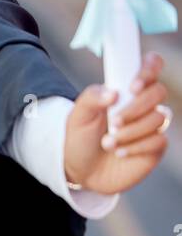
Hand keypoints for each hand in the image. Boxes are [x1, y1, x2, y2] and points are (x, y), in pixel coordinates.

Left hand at [64, 52, 170, 194]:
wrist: (82, 170)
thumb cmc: (81, 137)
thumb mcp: (77, 116)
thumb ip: (92, 98)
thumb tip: (112, 92)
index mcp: (126, 88)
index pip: (150, 66)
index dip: (149, 69)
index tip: (133, 86)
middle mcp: (144, 103)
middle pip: (159, 92)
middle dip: (136, 107)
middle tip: (114, 121)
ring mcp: (152, 124)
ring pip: (158, 118)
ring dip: (131, 131)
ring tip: (107, 143)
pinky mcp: (156, 146)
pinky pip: (159, 140)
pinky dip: (136, 146)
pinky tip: (120, 152)